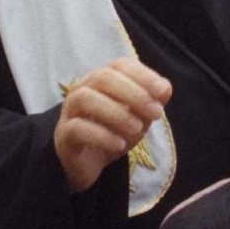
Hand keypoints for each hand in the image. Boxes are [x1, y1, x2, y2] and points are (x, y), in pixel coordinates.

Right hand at [54, 57, 171, 192]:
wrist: (88, 163)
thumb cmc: (113, 132)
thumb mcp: (139, 117)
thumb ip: (151, 101)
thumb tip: (166, 87)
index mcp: (102, 79)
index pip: (120, 65)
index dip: (142, 74)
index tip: (162, 91)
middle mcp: (82, 88)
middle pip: (103, 78)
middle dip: (134, 93)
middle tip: (156, 113)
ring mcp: (70, 110)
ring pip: (86, 99)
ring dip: (117, 113)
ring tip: (137, 129)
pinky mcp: (64, 134)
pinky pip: (77, 128)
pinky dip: (102, 135)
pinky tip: (119, 144)